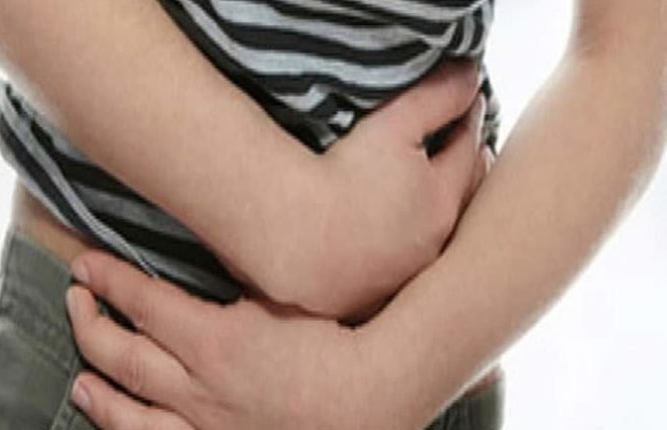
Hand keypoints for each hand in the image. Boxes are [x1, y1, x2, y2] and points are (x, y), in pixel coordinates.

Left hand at [66, 253, 428, 429]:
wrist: (366, 400)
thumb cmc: (329, 345)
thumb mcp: (277, 300)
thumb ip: (231, 282)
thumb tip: (201, 252)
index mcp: (213, 340)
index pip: (142, 302)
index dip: (108, 279)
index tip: (85, 264)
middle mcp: (198, 387)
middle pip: (121, 353)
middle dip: (88, 322)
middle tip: (76, 299)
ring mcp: (203, 425)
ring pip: (128, 410)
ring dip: (97, 388)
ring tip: (80, 377)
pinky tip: (119, 423)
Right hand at [253, 61, 491, 318]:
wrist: (289, 234)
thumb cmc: (339, 175)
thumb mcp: (394, 124)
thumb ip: (437, 97)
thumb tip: (471, 76)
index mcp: (441, 202)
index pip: (467, 153)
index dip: (467, 125)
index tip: (467, 106)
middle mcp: (429, 247)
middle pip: (457, 203)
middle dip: (462, 176)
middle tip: (463, 154)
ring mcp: (397, 279)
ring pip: (426, 243)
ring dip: (429, 221)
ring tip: (422, 201)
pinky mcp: (364, 301)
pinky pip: (389, 275)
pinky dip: (394, 257)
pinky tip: (382, 249)